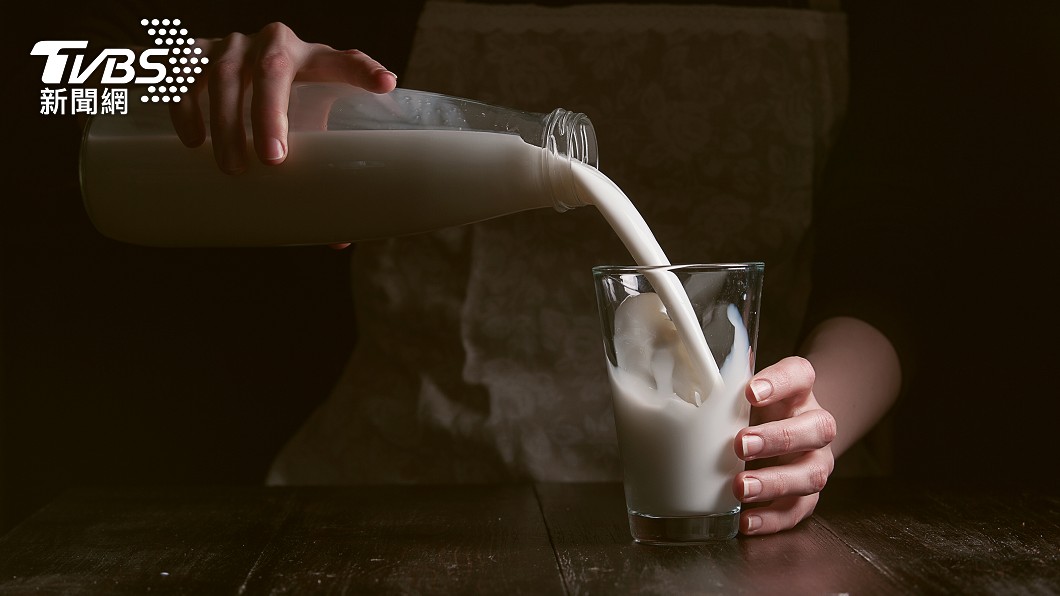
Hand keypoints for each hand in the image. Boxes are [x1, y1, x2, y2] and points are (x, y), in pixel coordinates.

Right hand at [171, 22, 396, 174]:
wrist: (239, 66)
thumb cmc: (288, 102)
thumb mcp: (311, 122)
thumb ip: (325, 168)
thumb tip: (339, 242)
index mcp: (315, 58)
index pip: (344, 60)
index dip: (364, 71)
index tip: (384, 85)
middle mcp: (274, 43)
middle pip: (274, 70)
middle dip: (270, 114)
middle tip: (272, 161)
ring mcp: (233, 44)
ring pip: (225, 74)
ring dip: (226, 120)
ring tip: (231, 168)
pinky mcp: (196, 50)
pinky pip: (184, 72)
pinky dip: (185, 105)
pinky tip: (191, 141)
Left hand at [732, 356, 836, 534]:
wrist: (780, 436)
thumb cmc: (753, 411)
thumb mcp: (741, 393)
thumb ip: (726, 382)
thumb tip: (697, 366)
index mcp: (798, 391)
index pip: (799, 375)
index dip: (779, 381)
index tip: (751, 390)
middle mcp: (814, 425)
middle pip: (815, 428)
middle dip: (777, 438)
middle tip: (740, 444)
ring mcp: (816, 461)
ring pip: (810, 474)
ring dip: (774, 483)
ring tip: (739, 486)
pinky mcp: (808, 495)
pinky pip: (798, 510)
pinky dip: (772, 519)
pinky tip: (746, 520)